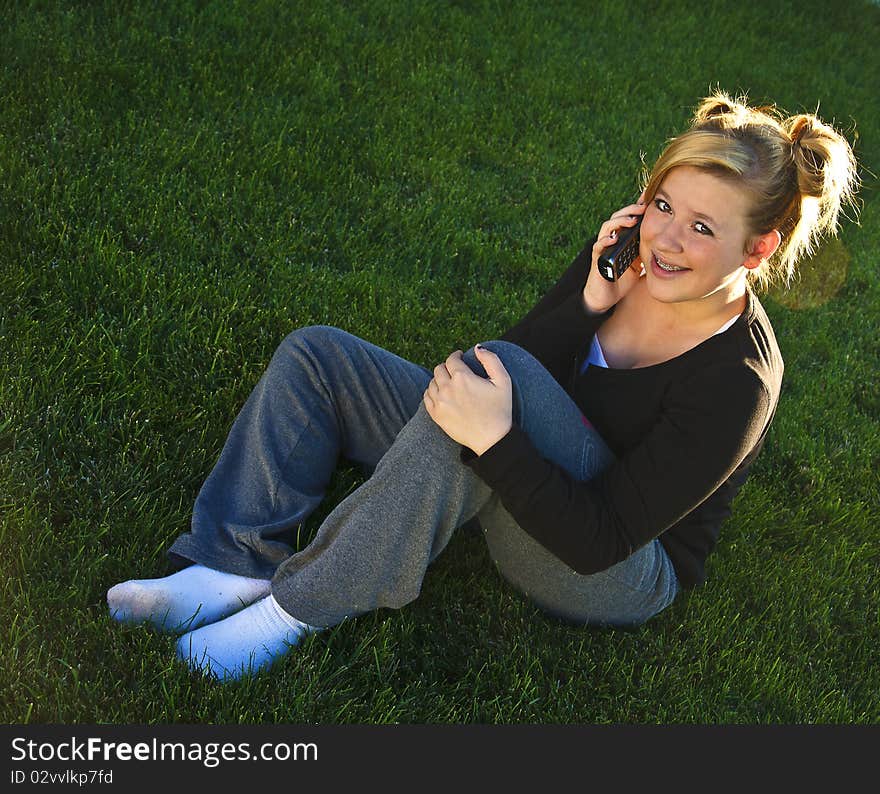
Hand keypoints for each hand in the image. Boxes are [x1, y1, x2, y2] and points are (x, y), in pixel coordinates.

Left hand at [423, 346, 512, 455]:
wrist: (492, 438)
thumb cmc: (500, 409)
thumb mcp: (503, 381)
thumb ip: (491, 360)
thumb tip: (477, 347)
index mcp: (463, 377)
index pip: (452, 359)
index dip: (456, 355)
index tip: (460, 357)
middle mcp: (447, 388)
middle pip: (439, 369)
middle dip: (447, 367)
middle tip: (455, 371)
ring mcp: (439, 402)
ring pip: (432, 382)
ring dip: (439, 380)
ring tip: (449, 383)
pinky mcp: (436, 415)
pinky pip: (427, 397)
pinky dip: (432, 392)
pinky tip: (441, 394)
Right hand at [583, 192, 647, 313]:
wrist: (606, 297)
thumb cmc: (621, 280)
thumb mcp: (640, 263)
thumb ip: (648, 252)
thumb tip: (667, 246)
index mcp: (624, 238)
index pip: (630, 217)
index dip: (639, 206)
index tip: (651, 197)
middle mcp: (613, 239)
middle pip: (619, 217)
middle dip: (631, 210)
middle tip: (643, 206)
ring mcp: (604, 248)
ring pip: (607, 227)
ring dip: (619, 221)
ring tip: (630, 219)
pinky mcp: (597, 259)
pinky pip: (598, 247)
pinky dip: (605, 241)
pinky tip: (613, 239)